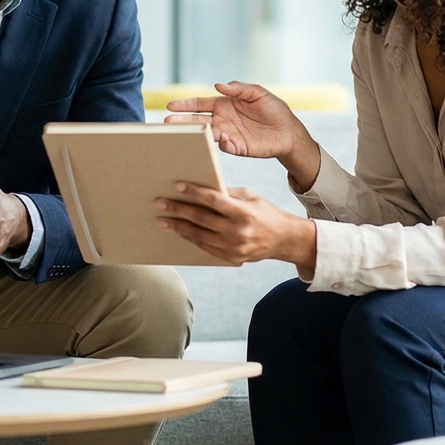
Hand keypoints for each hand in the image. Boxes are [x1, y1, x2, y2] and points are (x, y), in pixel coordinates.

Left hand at [154, 182, 315, 271]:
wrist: (284, 240)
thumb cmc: (265, 213)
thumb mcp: (251, 197)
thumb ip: (228, 194)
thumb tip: (201, 189)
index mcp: (244, 212)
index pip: (214, 200)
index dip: (194, 192)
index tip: (177, 186)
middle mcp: (238, 231)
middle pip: (201, 219)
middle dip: (178, 210)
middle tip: (160, 203)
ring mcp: (234, 247)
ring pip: (199, 236)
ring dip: (179, 227)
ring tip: (163, 220)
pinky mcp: (231, 258)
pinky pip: (205, 248)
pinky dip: (191, 239)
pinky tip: (180, 231)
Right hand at [163, 81, 320, 188]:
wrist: (288, 131)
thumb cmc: (274, 110)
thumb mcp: (258, 93)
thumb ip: (239, 88)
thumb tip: (218, 85)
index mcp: (224, 104)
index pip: (200, 104)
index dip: (185, 105)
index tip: (170, 106)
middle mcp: (222, 120)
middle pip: (197, 120)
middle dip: (182, 121)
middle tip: (167, 123)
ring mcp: (227, 134)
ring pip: (206, 134)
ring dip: (195, 134)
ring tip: (182, 134)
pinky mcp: (236, 147)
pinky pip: (223, 146)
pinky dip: (218, 143)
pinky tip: (217, 139)